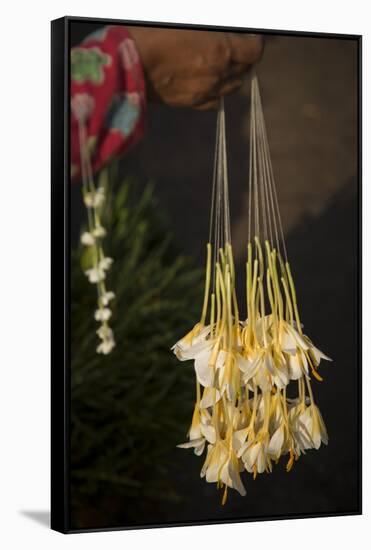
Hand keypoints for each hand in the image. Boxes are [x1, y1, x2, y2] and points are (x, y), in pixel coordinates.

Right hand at [128, 27, 262, 109]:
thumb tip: (226, 34)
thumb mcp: (189, 22)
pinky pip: (215, 102)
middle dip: (244, 58)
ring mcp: (206, 92)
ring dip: (233, 76)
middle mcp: (218, 75)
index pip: (254, 51)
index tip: (250, 38)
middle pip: (245, 69)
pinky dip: (218, 93)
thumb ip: (214, 31)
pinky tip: (211, 84)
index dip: (255, 43)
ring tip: (224, 66)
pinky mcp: (192, 104)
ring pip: (233, 87)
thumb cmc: (156, 34)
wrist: (130, 64)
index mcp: (221, 51)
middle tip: (236, 49)